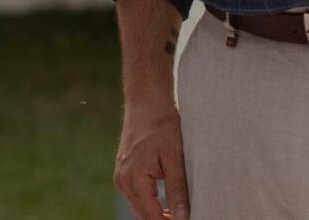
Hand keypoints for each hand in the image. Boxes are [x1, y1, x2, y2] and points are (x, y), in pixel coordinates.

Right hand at [115, 95, 190, 219]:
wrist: (147, 101)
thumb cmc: (161, 124)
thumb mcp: (174, 156)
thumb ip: (177, 189)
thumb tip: (183, 217)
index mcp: (133, 177)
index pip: (151, 217)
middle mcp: (122, 179)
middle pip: (143, 216)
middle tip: (187, 218)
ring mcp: (121, 175)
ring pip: (139, 208)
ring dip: (157, 215)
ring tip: (180, 215)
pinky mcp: (124, 171)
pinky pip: (137, 196)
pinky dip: (151, 204)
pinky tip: (166, 205)